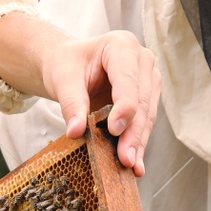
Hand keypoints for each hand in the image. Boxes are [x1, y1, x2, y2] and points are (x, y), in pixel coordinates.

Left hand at [0, 12, 160, 175]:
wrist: (68, 65)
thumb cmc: (66, 65)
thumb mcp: (62, 79)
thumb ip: (71, 103)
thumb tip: (76, 131)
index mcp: (121, 45)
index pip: (127, 79)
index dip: (124, 106)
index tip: (115, 130)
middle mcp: (141, 59)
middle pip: (141, 101)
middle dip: (133, 132)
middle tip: (125, 158)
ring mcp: (147, 78)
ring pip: (147, 115)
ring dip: (138, 142)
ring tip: (131, 165)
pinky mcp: (147, 97)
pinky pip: (144, 122)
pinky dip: (137, 142)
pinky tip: (135, 163)